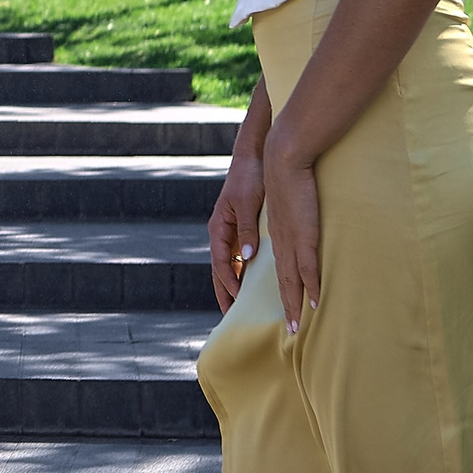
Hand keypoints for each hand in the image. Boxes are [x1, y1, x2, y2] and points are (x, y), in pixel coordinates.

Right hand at [208, 146, 263, 312]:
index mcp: (219, 227)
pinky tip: (251, 282)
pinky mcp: (241, 229)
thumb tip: (248, 255)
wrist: (253, 156)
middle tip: (230, 316)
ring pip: (229, 265)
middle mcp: (222, 232)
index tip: (237, 300)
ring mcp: (230, 232)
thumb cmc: (249, 177)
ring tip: (239, 306)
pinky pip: (240, 256)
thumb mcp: (247, 202)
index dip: (228, 283)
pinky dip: (243, 272)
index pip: (220, 263)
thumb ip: (246, 228)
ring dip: (233, 285)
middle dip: (224, 292)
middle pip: (220, 269)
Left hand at [263, 136, 322, 334]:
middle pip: (281, 281)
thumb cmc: (286, 173)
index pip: (276, 269)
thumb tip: (298, 225)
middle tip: (290, 329)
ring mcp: (290, 238)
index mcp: (275, 233)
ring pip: (292, 279)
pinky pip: (307, 265)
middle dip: (286, 306)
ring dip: (295, 304)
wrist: (283, 156)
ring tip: (297, 326)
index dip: (280, 290)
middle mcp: (279, 240)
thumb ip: (292, 215)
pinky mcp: (304, 233)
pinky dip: (311, 285)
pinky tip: (314, 302)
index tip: (284, 307)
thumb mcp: (286, 199)